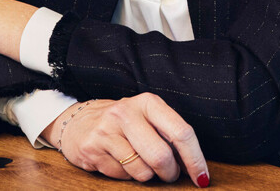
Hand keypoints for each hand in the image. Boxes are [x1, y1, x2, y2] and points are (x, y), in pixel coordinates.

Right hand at [54, 93, 209, 186]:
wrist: (77, 121)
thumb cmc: (123, 123)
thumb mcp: (147, 118)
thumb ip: (170, 136)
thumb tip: (195, 166)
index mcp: (148, 102)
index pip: (181, 132)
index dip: (195, 159)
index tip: (202, 177)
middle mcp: (127, 113)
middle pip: (161, 156)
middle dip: (170, 173)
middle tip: (169, 174)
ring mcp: (107, 131)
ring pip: (142, 171)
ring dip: (148, 176)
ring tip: (140, 164)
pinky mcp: (92, 149)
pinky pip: (122, 175)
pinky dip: (128, 176)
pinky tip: (120, 162)